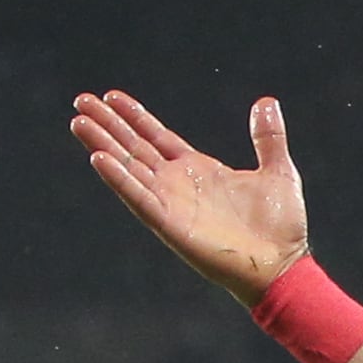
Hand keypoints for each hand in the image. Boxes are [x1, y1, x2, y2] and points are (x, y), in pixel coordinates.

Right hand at [70, 92, 309, 304]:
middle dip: (108, 125)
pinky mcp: (170, 226)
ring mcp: (172, 204)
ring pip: (129, 169)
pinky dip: (120, 180)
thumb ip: (268, 137)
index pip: (157, 137)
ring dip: (103, 146)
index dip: (135, 117)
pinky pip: (139, 199)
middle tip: (81, 100)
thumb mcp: (278, 171)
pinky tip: (99, 159)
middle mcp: (178, 185)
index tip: (111, 96)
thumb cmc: (281, 226)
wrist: (284, 265)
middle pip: (135, 148)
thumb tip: (267, 100)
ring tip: (78, 122)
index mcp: (198, 170)